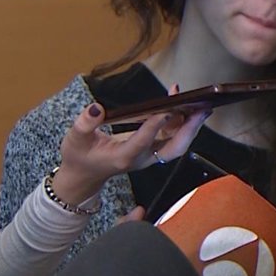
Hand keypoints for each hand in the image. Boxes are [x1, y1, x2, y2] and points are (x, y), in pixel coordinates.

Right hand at [51, 89, 208, 205]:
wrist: (84, 175)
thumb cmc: (79, 156)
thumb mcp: (74, 139)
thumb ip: (84, 124)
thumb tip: (96, 108)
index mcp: (123, 157)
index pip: (143, 141)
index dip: (155, 126)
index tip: (166, 109)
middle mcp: (142, 158)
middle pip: (173, 148)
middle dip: (189, 130)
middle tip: (200, 109)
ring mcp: (149, 155)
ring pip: (177, 143)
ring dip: (190, 124)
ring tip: (199, 102)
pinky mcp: (152, 148)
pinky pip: (172, 136)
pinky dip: (181, 120)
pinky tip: (180, 100)